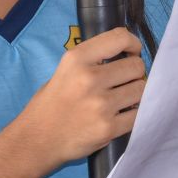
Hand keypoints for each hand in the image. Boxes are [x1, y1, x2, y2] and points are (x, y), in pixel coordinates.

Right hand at [17, 27, 145, 170]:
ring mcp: (100, 104)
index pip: (120, 38)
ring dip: (135, 93)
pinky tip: (121, 114)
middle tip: (124, 80)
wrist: (37, 140)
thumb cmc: (51, 103)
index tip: (132, 52)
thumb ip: (93, 61)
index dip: (132, 44)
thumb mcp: (65, 70)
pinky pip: (138, 114)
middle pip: (136, 66)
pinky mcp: (108, 128)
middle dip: (134, 72)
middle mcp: (89, 78)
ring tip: (122, 98)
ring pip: (140, 89)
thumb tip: (126, 55)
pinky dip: (133, 113)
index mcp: (76, 59)